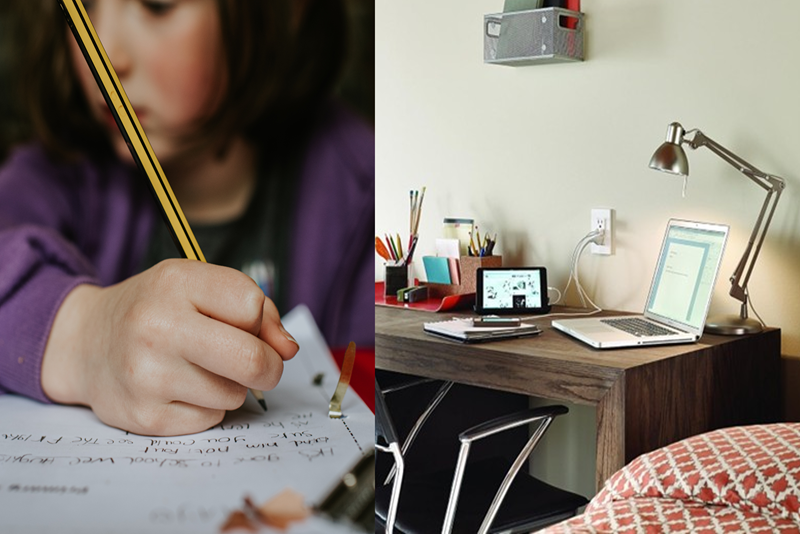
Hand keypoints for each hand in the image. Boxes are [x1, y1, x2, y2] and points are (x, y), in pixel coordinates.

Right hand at [41, 259, 298, 435]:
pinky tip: (180, 388)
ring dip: (230, 385)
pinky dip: (207, 407)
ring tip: (198, 368)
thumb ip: (255, 308)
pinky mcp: (145, 417)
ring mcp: (148, 376)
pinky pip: (211, 419)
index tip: (247, 326)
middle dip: (268, 366)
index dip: (261, 321)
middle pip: (254, 361)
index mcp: (176, 284)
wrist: (85, 342)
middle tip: (256, 363)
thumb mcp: (199, 286)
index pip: (253, 307)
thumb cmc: (156, 309)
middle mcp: (157, 328)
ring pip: (235, 394)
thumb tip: (287, 349)